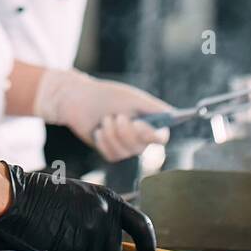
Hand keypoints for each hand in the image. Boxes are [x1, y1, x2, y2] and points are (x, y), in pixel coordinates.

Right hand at [0, 163, 156, 250]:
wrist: (18, 196)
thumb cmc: (42, 197)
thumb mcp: (80, 198)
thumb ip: (99, 216)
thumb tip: (109, 244)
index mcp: (108, 198)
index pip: (140, 224)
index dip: (148, 245)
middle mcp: (104, 212)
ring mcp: (90, 228)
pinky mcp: (74, 242)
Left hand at [33, 68, 170, 161]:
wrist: (80, 100)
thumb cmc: (108, 95)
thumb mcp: (132, 98)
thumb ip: (152, 107)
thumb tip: (171, 114)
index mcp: (150, 122)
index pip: (161, 137)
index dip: (152, 135)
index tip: (138, 124)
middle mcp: (141, 137)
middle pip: (142, 147)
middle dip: (126, 132)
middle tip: (117, 116)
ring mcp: (126, 147)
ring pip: (125, 153)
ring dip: (112, 134)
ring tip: (105, 118)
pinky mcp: (112, 153)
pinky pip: (112, 155)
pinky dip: (104, 140)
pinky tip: (98, 130)